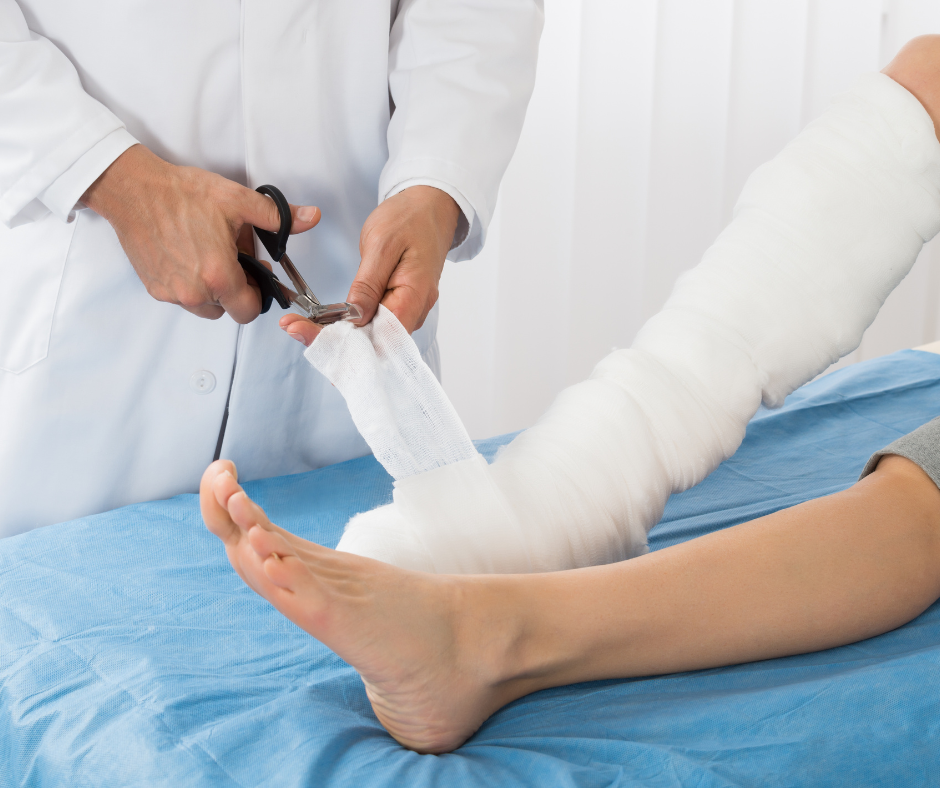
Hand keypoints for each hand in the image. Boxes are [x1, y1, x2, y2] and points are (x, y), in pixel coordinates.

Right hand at [82, 144, 320, 322]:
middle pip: (227, 310)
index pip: (248, 312)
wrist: (133, 189)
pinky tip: (189, 256)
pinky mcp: (154, 288)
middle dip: (236, 290)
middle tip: (233, 259)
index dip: (258, 296)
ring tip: (210, 256)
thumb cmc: (181, 194)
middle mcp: (194, 292)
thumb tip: (311, 217)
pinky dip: (191, 284)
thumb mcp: (237, 200)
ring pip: (205, 307)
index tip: (256, 276)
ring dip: (213, 289)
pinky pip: (182, 298)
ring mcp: (171, 293)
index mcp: (218, 275)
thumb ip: (278, 217)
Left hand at [278, 185, 459, 347]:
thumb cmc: (409, 219)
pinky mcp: (399, 304)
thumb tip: (355, 318)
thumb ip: (368, 284)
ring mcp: (408, 309)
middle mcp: (414, 310)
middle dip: (335, 342)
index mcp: (414, 297)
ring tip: (301, 327)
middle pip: (376, 342)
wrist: (430, 206)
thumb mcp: (381, 245)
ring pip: (374, 335)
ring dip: (340, 335)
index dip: (346, 343)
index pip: (381, 336)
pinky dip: (351, 325)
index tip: (308, 335)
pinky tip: (327, 323)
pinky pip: (376, 323)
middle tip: (293, 330)